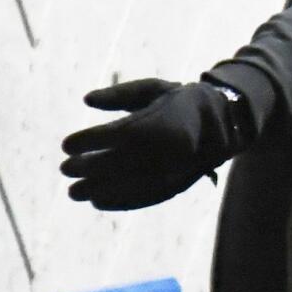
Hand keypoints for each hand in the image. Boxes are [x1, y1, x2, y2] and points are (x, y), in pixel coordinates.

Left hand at [60, 80, 248, 210]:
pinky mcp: (178, 185)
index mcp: (158, 121)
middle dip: (86, 168)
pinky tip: (98, 202)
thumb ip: (120, 94)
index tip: (66, 145)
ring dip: (97, 190)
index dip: (85, 142)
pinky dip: (119, 202)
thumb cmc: (180, 102)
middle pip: (116, 162)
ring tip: (74, 193)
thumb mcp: (153, 89)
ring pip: (127, 184)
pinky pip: (144, 197)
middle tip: (65, 170)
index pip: (113, 135)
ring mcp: (173, 170)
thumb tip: (87, 100)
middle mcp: (165, 148)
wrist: (226, 122)